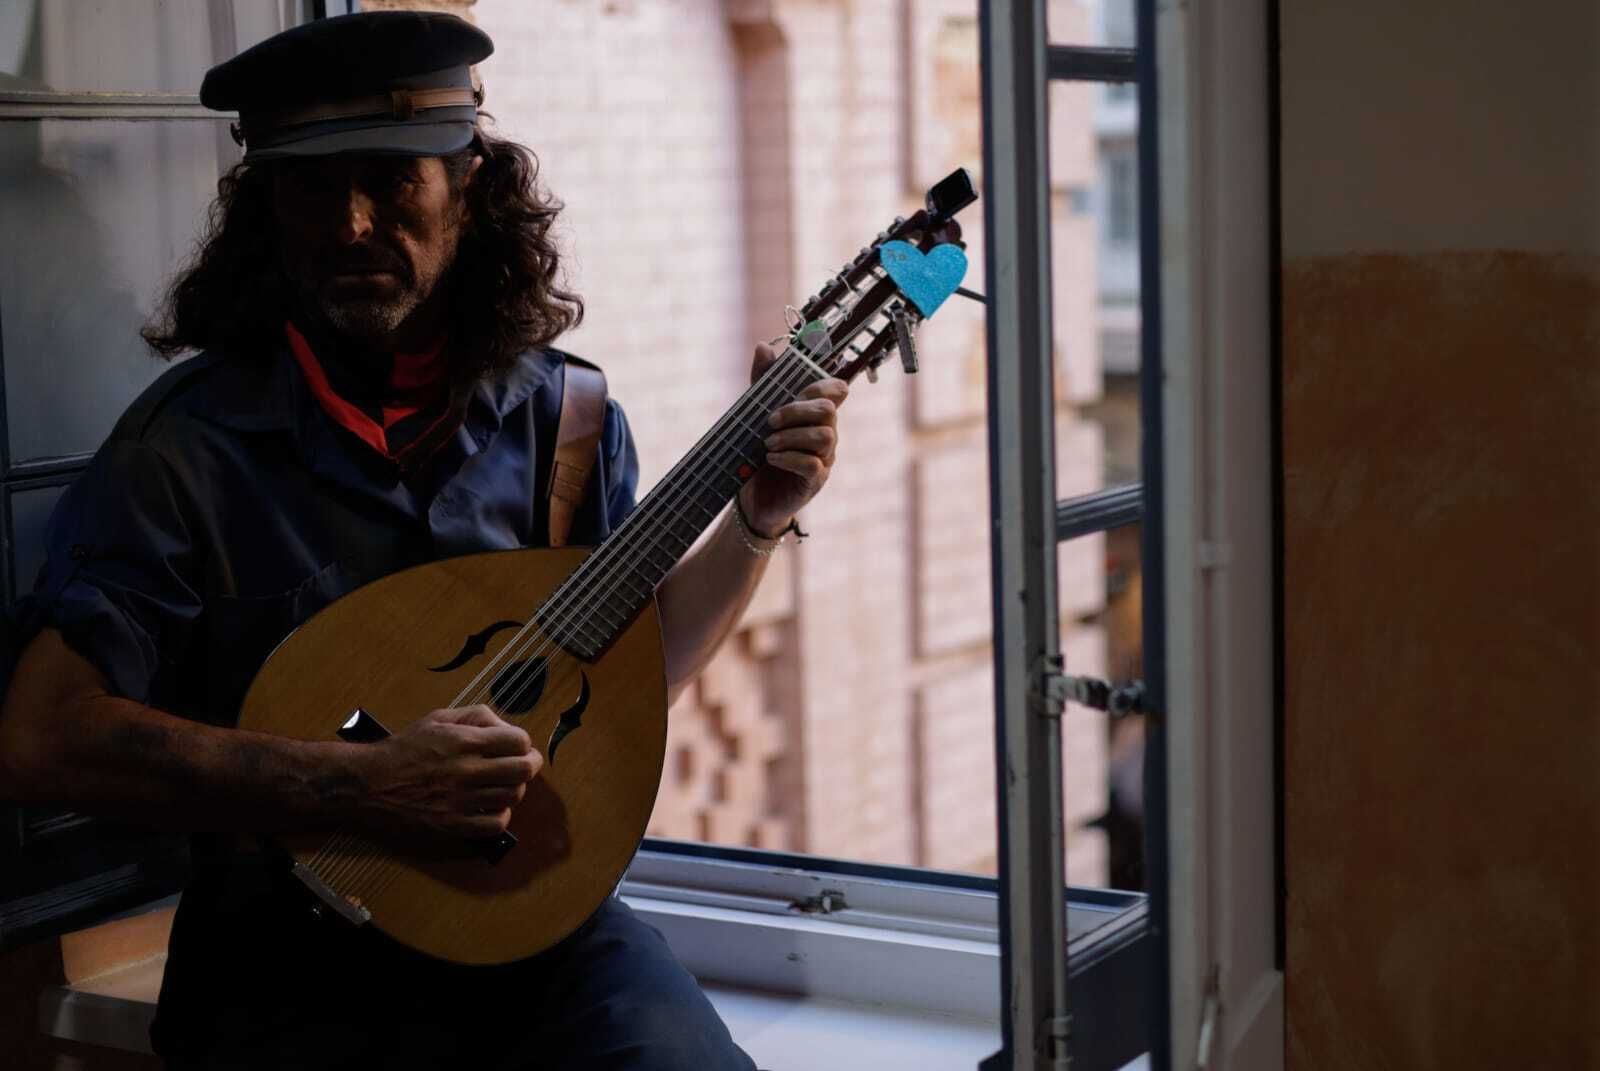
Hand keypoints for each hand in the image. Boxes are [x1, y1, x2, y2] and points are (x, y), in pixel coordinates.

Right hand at [351, 705, 541, 845]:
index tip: (518, 745)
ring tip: (505, 783)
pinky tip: (492, 806)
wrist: (373, 781)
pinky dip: (501, 815)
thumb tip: (505, 727)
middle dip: (530, 764)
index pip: (519, 741)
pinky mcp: (453, 824)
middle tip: (525, 763)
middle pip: (523, 770)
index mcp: (464, 741)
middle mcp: (465, 770)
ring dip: (515, 788)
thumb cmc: (408, 747)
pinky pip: (496, 824)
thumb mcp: (440, 718)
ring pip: (512, 796)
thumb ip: (477, 716)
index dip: (524, 742)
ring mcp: (460, 800)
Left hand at [742, 341, 848, 535]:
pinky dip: (789, 458)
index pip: (837, 390)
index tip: (795, 392)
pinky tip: (771, 457)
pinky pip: (812, 464)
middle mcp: (826, 434)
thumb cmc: (760, 452)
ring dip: (791, 436)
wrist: (754, 496)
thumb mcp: (757, 413)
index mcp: (815, 415)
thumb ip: (763, 381)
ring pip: (824, 437)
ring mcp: (824, 458)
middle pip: (829, 411)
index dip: (822, 385)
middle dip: (797, 411)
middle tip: (769, 420)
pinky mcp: (815, 481)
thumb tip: (764, 346)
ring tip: (766, 442)